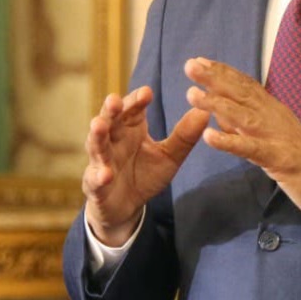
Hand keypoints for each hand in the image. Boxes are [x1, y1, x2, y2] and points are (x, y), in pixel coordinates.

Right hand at [82, 86, 209, 245]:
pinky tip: (105, 175)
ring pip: (96, 145)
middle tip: (113, 100)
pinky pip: (95, 179)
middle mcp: (113, 140)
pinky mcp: (96, 185)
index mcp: (131, 129)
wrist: (127, 206)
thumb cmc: (146, 174)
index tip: (147, 93)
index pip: (132, 109)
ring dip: (97, 135)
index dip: (137, 100)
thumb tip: (205, 111)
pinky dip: (99, 176)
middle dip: (110, 110)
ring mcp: (102, 161)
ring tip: (98, 125)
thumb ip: (185, 136)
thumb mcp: (170, 156)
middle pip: (110, 120)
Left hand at [183, 58, 300, 231]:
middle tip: (190, 65)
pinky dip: (231, 142)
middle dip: (215, 78)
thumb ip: (249, 128)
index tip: (200, 61)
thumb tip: (223, 114)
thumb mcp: (274, 141)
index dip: (223, 73)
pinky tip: (210, 137)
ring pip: (244, 116)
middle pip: (243, 94)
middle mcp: (276, 119)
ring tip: (192, 94)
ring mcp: (279, 137)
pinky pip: (253, 149)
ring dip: (217, 104)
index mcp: (275, 113)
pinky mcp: (281, 160)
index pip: (247, 87)